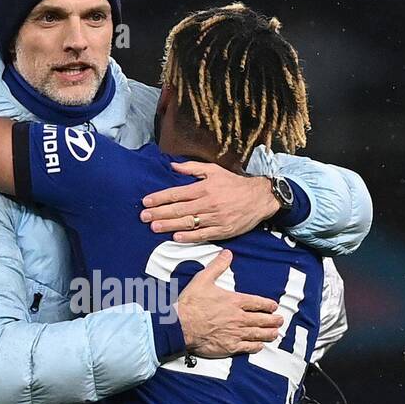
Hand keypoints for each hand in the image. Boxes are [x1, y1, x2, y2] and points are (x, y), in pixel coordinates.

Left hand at [140, 161, 279, 242]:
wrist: (260, 198)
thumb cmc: (235, 184)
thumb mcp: (214, 170)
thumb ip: (192, 168)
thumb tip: (172, 166)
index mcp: (204, 188)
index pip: (176, 193)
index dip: (160, 198)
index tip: (146, 202)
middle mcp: (207, 203)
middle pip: (179, 209)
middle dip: (159, 213)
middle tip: (143, 217)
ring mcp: (215, 218)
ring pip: (188, 223)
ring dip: (169, 225)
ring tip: (154, 227)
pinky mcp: (222, 230)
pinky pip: (202, 235)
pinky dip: (188, 237)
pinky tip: (175, 237)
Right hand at [173, 250, 282, 356]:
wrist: (181, 326)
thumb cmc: (191, 303)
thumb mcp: (203, 279)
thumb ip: (217, 266)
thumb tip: (227, 253)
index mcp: (234, 301)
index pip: (257, 302)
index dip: (267, 304)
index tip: (274, 306)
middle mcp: (239, 318)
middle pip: (262, 319)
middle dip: (273, 320)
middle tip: (280, 321)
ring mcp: (236, 333)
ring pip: (258, 334)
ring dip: (269, 333)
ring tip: (275, 333)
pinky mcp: (230, 347)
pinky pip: (248, 347)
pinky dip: (256, 347)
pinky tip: (260, 346)